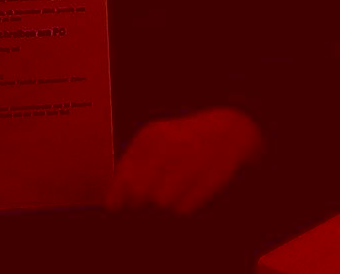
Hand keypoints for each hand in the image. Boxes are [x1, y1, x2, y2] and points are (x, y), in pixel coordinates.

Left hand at [107, 109, 263, 214]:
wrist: (228, 131)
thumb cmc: (180, 143)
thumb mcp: (151, 144)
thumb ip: (127, 172)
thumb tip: (111, 206)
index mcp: (149, 137)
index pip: (124, 179)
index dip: (120, 197)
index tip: (123, 203)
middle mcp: (168, 146)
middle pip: (139, 193)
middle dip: (142, 202)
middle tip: (152, 196)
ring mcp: (189, 161)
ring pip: (161, 203)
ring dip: (164, 205)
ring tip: (176, 189)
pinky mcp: (208, 178)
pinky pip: (183, 208)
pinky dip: (184, 206)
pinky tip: (191, 190)